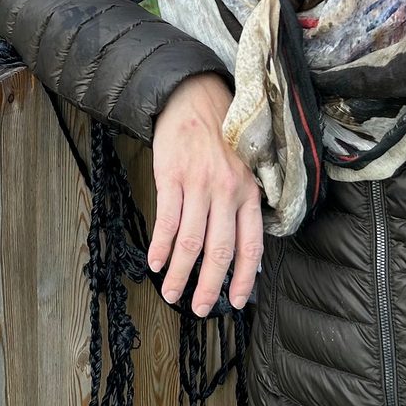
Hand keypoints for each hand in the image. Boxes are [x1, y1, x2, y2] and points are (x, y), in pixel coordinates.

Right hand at [148, 73, 264, 315]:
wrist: (193, 96)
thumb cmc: (220, 135)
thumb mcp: (245, 168)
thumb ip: (246, 205)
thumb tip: (246, 251)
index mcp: (249, 192)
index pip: (250, 245)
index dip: (242, 277)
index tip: (236, 302)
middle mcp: (227, 191)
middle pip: (219, 251)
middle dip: (209, 287)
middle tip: (200, 309)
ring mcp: (199, 184)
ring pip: (191, 242)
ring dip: (179, 274)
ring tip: (170, 293)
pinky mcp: (172, 176)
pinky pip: (167, 221)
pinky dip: (160, 247)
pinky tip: (154, 262)